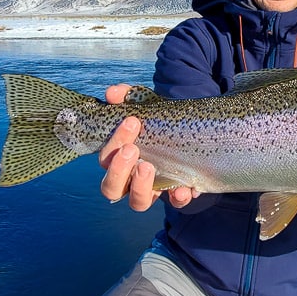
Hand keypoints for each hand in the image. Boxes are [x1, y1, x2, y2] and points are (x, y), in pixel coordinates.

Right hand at [98, 83, 195, 210]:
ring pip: (138, 202)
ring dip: (140, 187)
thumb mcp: (144, 105)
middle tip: (133, 149)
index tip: (132, 122)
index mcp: (118, 158)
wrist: (190, 129)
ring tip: (148, 167)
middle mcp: (130, 178)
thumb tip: (112, 92)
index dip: (114, 143)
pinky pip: (175, 202)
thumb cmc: (157, 120)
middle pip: (111, 188)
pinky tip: (184, 187)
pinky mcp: (177, 192)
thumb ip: (127, 96)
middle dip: (119, 170)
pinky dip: (178, 197)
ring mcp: (153, 188)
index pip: (106, 159)